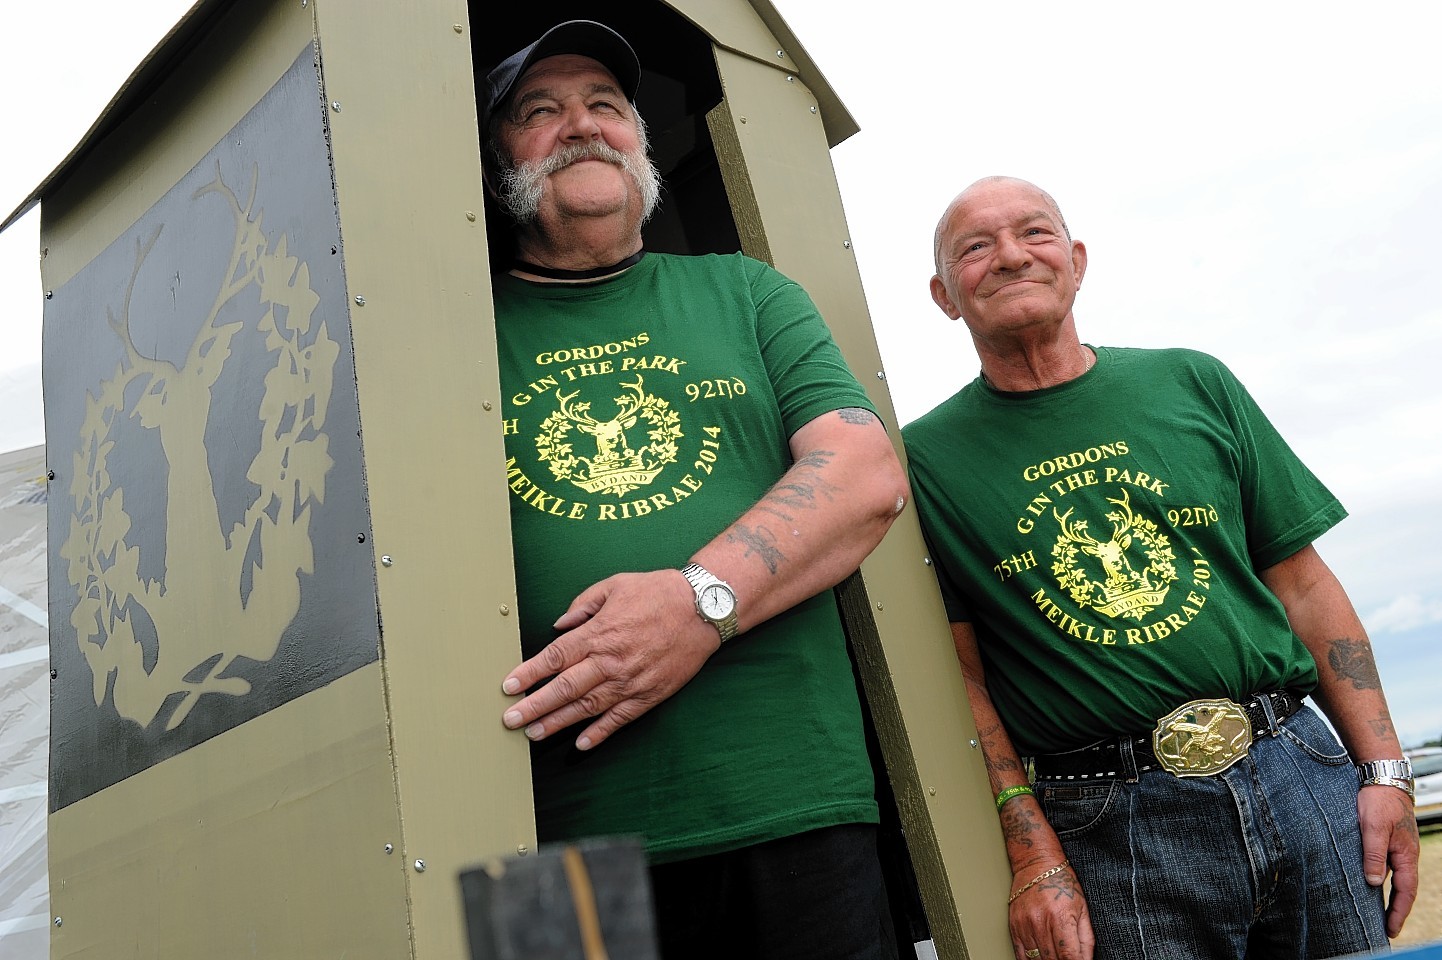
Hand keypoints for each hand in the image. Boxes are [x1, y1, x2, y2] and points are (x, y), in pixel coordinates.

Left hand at [500, 570, 719, 749]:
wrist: (702, 609)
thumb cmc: (657, 592)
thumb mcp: (615, 585)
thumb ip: (582, 605)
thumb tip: (560, 625)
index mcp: (598, 633)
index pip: (554, 658)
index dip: (528, 674)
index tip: (508, 686)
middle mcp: (610, 661)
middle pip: (563, 689)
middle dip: (534, 706)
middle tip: (510, 720)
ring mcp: (630, 681)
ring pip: (586, 708)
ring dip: (557, 723)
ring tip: (533, 734)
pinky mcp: (649, 695)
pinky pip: (619, 719)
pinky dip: (599, 733)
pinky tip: (581, 744)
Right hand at [1009, 861, 1093, 959]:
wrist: (1036, 863)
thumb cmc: (1062, 883)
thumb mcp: (1083, 909)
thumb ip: (1087, 939)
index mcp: (1061, 918)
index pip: (1070, 956)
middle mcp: (1040, 922)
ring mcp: (1025, 925)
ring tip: (1054, 958)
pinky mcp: (1014, 926)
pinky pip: (1020, 955)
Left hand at [1357, 784, 1419, 936]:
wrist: (1382, 776)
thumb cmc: (1378, 800)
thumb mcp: (1373, 828)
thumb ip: (1373, 855)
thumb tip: (1372, 883)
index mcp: (1406, 854)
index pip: (1405, 891)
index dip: (1398, 911)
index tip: (1391, 929)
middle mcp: (1405, 854)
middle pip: (1402, 888)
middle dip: (1395, 909)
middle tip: (1387, 929)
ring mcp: (1398, 847)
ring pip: (1394, 876)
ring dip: (1387, 895)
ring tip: (1377, 913)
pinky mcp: (1388, 839)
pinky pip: (1387, 865)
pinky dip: (1381, 878)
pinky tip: (1371, 883)